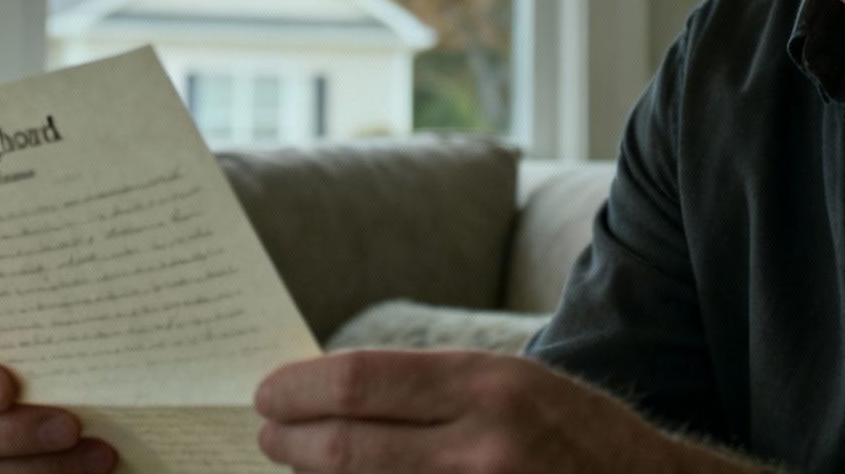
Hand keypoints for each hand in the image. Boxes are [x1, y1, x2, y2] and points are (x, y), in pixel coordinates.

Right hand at [0, 335, 115, 472]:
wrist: (81, 420)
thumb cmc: (70, 370)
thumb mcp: (59, 350)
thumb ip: (58, 340)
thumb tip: (106, 313)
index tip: (7, 388)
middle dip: (12, 433)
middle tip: (69, 427)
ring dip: (41, 467)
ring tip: (99, 454)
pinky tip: (92, 471)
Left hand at [254, 349, 764, 473]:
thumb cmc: (580, 438)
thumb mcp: (518, 385)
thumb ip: (437, 393)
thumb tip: (341, 393)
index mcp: (489, 383)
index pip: (361, 381)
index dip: (300, 388)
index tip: (269, 392)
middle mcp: (481, 442)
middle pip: (347, 443)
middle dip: (291, 440)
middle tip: (265, 434)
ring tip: (297, 462)